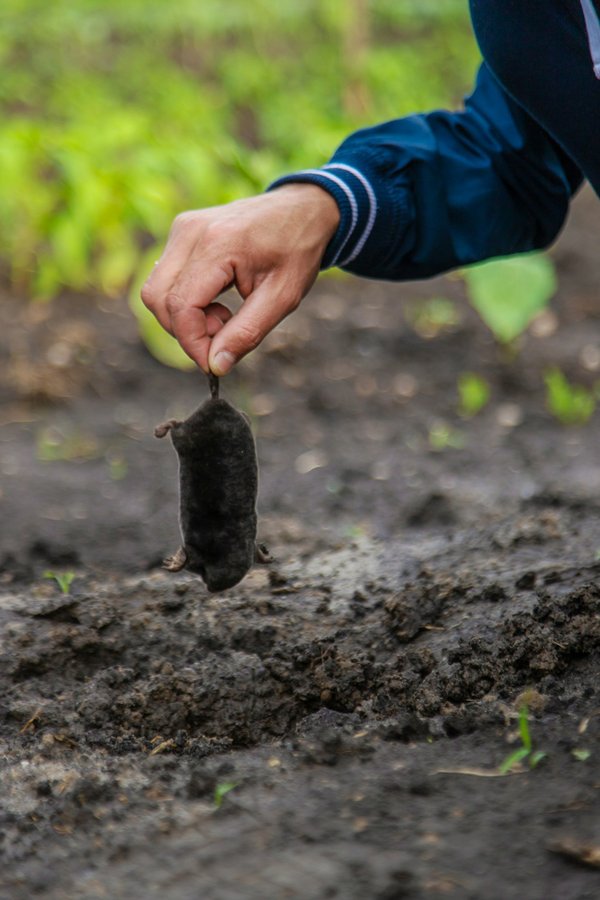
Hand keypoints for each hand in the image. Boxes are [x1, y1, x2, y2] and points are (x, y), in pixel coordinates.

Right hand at [141, 184, 339, 373]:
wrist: (303, 210)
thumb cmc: (297, 251)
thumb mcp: (282, 299)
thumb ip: (246, 334)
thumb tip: (215, 366)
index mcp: (219, 245)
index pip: (181, 306)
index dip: (192, 342)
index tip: (213, 362)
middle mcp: (191, 232)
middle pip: (158, 299)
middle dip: (185, 331)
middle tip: (224, 332)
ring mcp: (183, 228)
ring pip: (156, 291)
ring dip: (183, 317)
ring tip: (223, 315)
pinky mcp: (182, 232)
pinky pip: (165, 278)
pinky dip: (184, 301)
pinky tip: (215, 299)